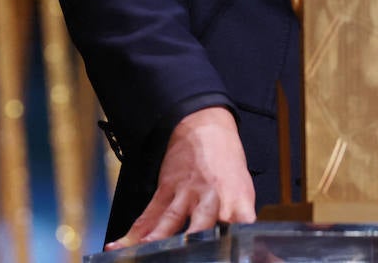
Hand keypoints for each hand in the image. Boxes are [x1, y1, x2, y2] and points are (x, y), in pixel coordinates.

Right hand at [104, 106, 256, 248]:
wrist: (206, 128)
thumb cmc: (228, 165)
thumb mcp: (244, 192)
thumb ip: (240, 222)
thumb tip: (256, 252)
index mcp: (236, 201)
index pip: (241, 227)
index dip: (238, 242)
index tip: (236, 256)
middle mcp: (211, 199)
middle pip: (204, 225)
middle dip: (197, 243)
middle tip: (192, 256)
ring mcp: (186, 193)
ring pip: (170, 220)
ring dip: (158, 238)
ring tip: (146, 252)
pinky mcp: (166, 189)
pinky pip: (149, 214)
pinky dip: (134, 232)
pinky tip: (120, 245)